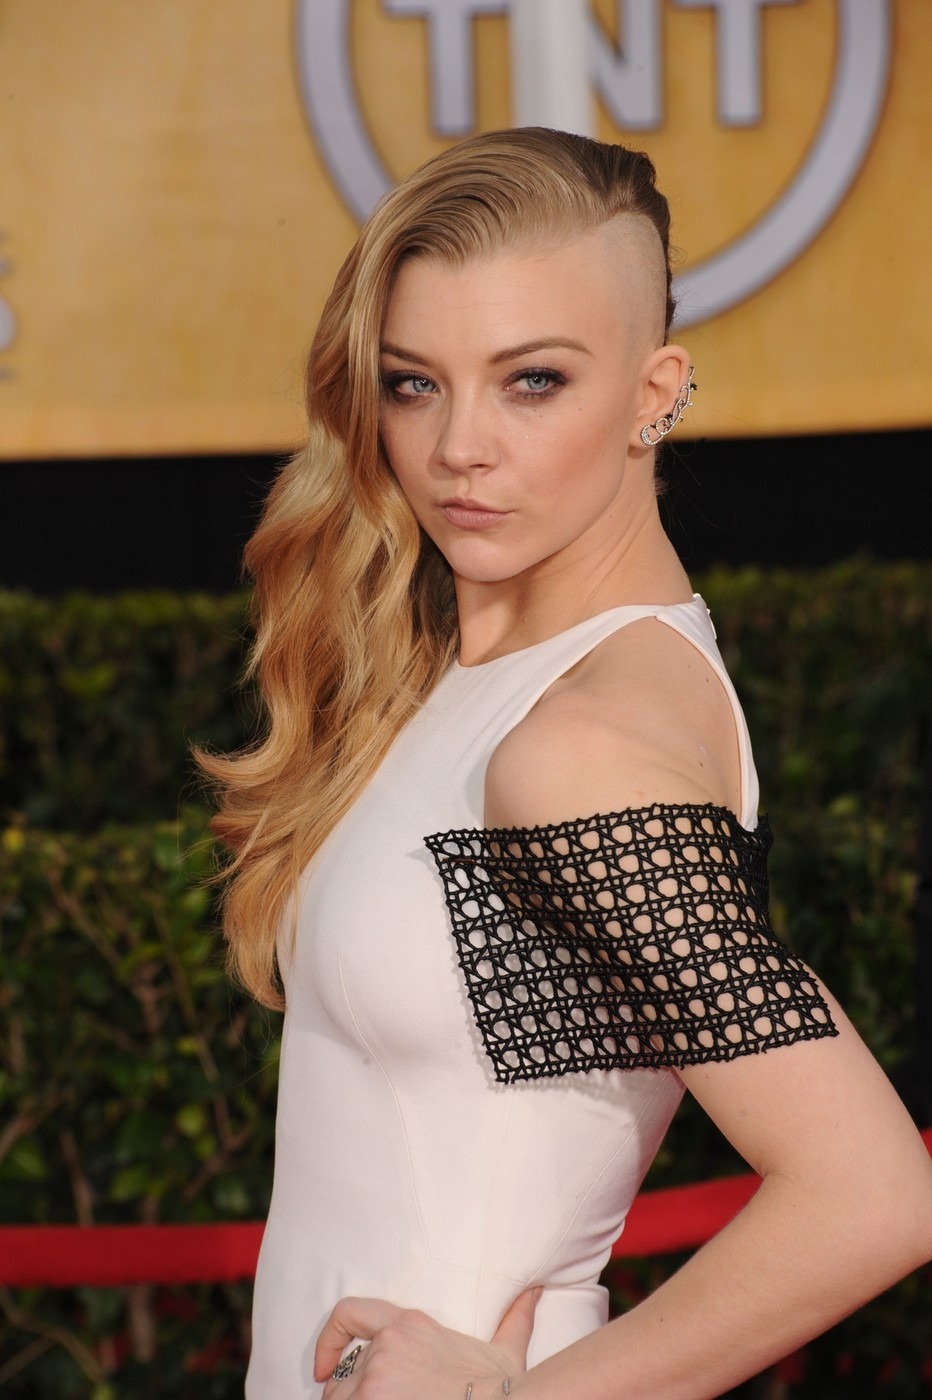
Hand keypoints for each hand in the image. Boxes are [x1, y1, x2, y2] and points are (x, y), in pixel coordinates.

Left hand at [315, 1287, 541, 1397]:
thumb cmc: (500, 1390)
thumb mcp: (504, 1350)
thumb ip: (514, 1318)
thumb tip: (535, 1292)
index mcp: (408, 1325)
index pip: (350, 1313)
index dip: (329, 1338)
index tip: (322, 1366)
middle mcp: (386, 1346)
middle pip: (344, 1375)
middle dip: (354, 1395)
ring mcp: (374, 1378)